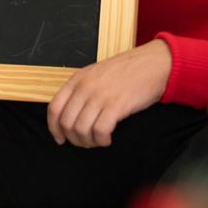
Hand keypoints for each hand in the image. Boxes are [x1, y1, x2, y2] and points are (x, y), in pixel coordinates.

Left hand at [47, 40, 172, 147]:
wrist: (153, 64)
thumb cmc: (126, 72)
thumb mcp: (96, 74)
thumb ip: (81, 90)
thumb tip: (69, 116)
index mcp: (77, 79)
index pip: (54, 108)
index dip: (54, 128)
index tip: (60, 139)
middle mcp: (85, 87)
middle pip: (67, 123)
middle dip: (74, 139)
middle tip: (85, 142)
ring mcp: (100, 96)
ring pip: (81, 129)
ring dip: (88, 142)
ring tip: (98, 141)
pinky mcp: (117, 105)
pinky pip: (100, 131)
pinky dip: (102, 140)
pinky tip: (108, 139)